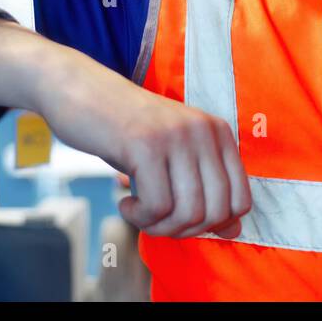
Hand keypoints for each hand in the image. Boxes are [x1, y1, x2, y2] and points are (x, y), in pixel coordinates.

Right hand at [0, 18, 251, 239]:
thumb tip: (233, 230)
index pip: (241, 200)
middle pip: (215, 212)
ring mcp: (176, 136)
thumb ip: (205, 188)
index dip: (213, 224)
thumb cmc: (126, 130)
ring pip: (188, 213)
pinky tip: (125, 202)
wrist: (80, 90)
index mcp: (218, 132)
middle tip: (155, 220)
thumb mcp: (173, 155)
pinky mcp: (145, 144)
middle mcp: (204, 131)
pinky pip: (157, 206)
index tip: (181, 218)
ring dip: (159, 227)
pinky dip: (140, 217)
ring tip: (139, 212)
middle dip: (184, 230)